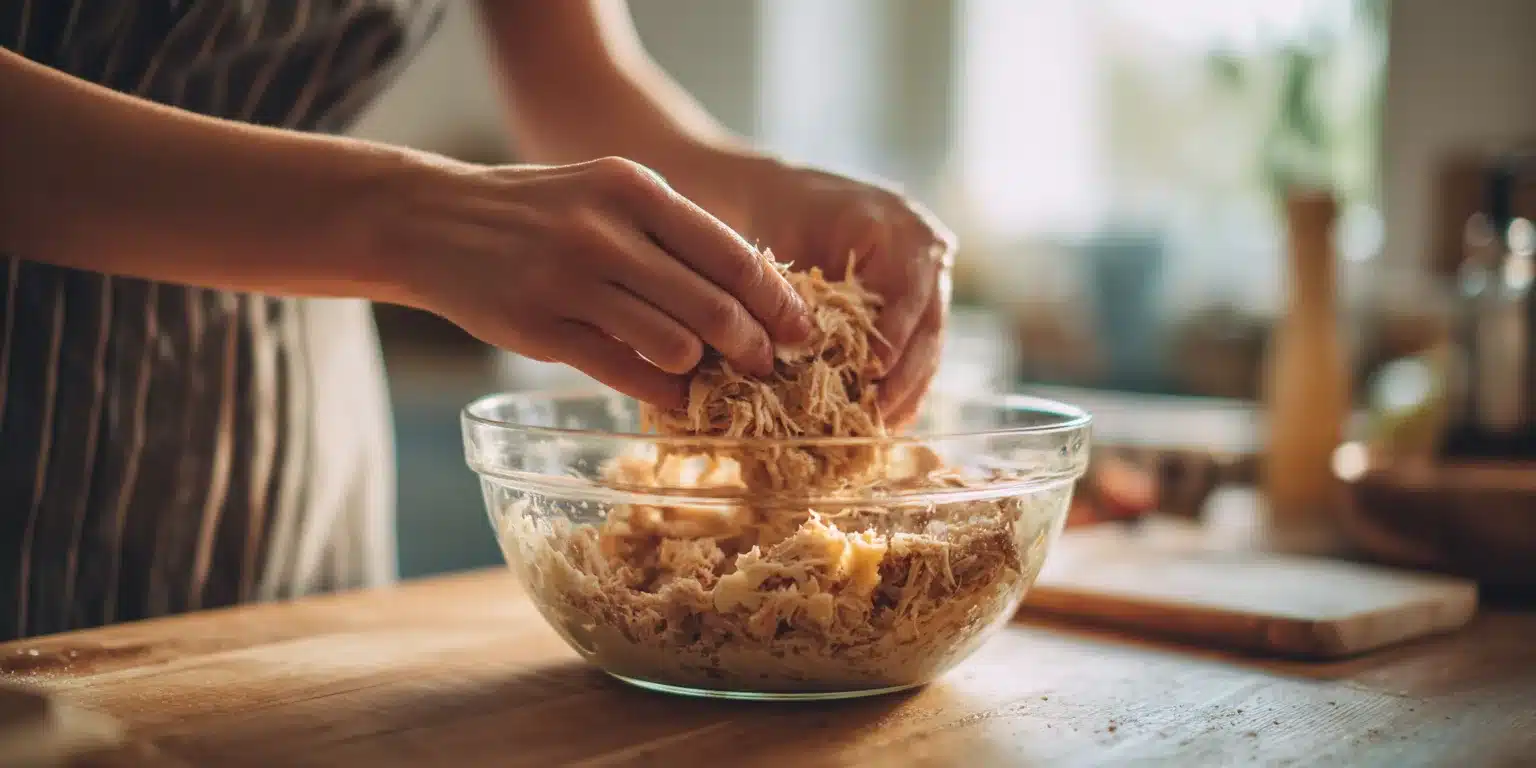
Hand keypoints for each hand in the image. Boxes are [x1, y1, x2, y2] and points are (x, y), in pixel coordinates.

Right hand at [380, 156, 812, 407]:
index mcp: (637, 190)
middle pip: (714, 307)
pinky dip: (663, 393)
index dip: (778, 303)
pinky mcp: (539, 328)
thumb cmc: (542, 212)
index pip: (734, 256)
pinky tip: (674, 396)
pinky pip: (626, 374)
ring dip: (703, 371)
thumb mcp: (609, 194)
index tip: (801, 332)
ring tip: (707, 376)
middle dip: (753, 347)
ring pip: (675, 346)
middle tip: (765, 366)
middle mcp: (607, 231)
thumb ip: (674, 236)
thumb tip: (757, 293)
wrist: (434, 220)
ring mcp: (570, 280)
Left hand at [704, 156, 955, 427]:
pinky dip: (902, 387)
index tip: (872, 373)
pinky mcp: (917, 308)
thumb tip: (802, 356)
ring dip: (907, 391)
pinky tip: (883, 420)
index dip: (892, 335)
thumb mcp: (787, 248)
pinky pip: (917, 352)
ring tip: (879, 428)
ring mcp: (928, 280)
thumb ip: (801, 294)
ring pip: (928, 345)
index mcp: (896, 226)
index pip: (908, 289)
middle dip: (904, 377)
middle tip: (876, 416)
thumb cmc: (772, 220)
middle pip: (928, 325)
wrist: (775, 201)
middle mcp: (924, 252)